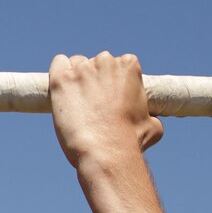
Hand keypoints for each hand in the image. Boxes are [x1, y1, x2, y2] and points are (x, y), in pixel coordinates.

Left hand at [48, 52, 162, 171]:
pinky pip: (58, 63)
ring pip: (76, 64)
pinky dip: (58, 73)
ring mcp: (82, 69)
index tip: (110, 98)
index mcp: (129, 65)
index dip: (113, 81)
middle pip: (95, 62)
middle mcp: (106, 61)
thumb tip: (151, 120)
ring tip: (76, 102)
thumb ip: (150, 114)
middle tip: (92, 104)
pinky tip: (62, 89)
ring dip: (76, 78)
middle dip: (94, 79)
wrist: (106, 150)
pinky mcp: (61, 79)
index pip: (117, 63)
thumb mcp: (153, 125)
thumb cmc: (131, 140)